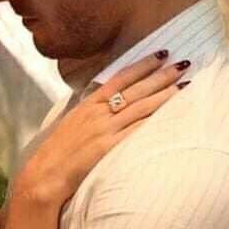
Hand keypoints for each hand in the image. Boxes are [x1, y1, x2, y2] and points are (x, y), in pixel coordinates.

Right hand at [17, 51, 188, 204]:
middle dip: (161, 75)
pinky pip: (136, 131)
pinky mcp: (107, 148)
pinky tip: (170, 114)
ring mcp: (103, 130)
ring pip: (140, 107)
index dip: (142, 65)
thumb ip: (91, 112)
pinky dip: (154, 121)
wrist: (44, 175)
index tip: (160, 54)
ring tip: (184, 84)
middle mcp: (98, 113)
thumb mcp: (72, 123)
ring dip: (165, 95)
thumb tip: (109, 104)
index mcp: (88, 104)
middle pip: (136, 89)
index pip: (120, 78)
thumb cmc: (57, 153)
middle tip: (183, 63)